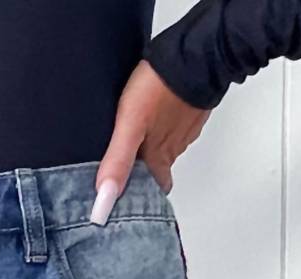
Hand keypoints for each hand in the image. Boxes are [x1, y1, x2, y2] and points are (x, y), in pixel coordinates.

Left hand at [93, 61, 211, 222]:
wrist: (196, 53)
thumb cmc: (161, 88)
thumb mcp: (130, 126)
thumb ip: (118, 163)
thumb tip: (104, 203)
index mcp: (161, 156)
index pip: (156, 188)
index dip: (143, 196)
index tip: (130, 200)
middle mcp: (175, 146)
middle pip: (160, 168)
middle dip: (145, 172)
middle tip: (127, 169)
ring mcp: (186, 126)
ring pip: (168, 145)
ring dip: (154, 146)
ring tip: (136, 140)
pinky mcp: (191, 106)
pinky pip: (177, 123)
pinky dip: (166, 124)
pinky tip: (155, 115)